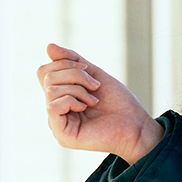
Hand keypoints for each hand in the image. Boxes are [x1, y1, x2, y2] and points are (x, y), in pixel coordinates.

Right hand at [38, 43, 163, 164]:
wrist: (136, 124)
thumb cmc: (118, 102)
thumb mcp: (93, 74)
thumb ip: (71, 61)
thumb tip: (48, 46)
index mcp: (60, 96)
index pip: (44, 71)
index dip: (64, 63)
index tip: (88, 69)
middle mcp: (55, 110)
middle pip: (47, 77)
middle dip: (75, 74)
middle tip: (95, 86)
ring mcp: (57, 123)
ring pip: (50, 90)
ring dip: (78, 88)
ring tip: (94, 100)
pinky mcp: (62, 135)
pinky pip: (53, 106)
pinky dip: (71, 100)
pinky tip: (86, 107)